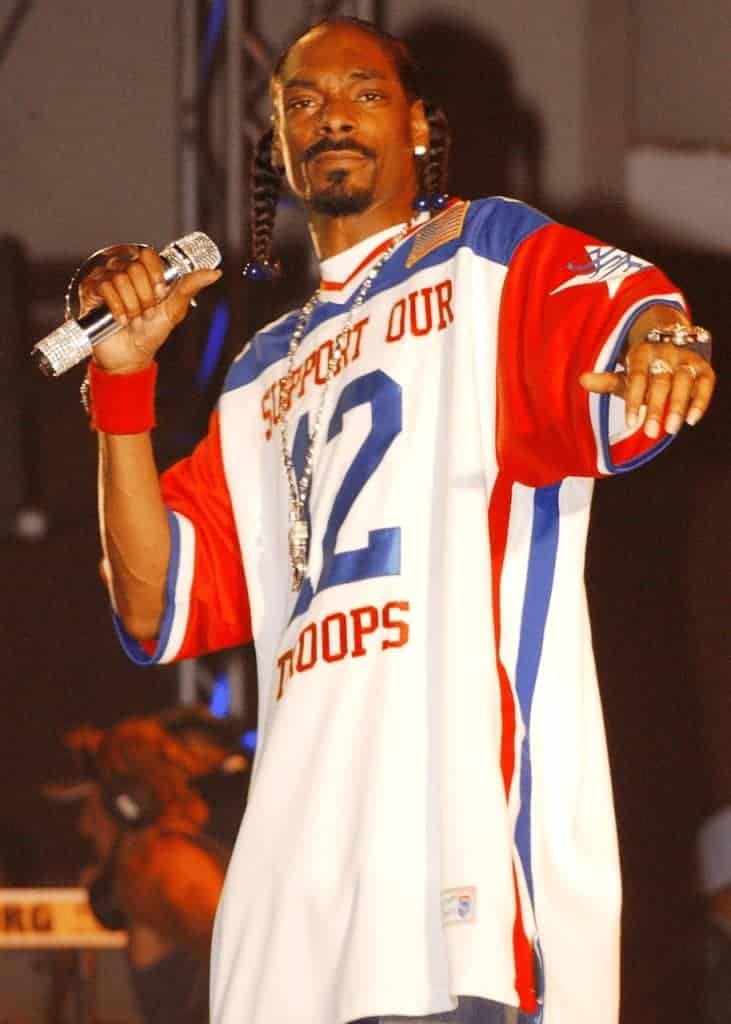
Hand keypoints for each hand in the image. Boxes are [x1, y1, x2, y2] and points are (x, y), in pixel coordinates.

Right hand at [78, 245, 221, 373]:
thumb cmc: (152, 332)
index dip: (156, 275)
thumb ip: (190, 286)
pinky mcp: (90, 290)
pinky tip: (120, 320)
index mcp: (144, 271)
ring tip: (133, 318)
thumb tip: (215, 272)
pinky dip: (116, 307)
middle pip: (135, 267)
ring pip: (120, 278)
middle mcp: (123, 270)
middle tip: (146, 312)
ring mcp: (105, 278)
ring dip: (131, 304)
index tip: (160, 294)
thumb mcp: (174, 309)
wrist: (132, 356)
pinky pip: (104, 287)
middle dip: (145, 296)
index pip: (149, 254)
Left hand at [580, 341, 715, 437]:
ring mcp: (686, 359)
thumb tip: (582, 379)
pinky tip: (691, 420)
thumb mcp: (623, 375)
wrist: (668, 344)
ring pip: (684, 381)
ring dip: (678, 406)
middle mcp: (665, 352)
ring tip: (671, 430)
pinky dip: (700, 401)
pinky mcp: (703, 367)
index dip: (633, 400)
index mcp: (642, 352)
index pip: (636, 377)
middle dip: (656, 408)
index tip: (630, 423)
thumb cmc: (641, 369)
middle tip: (650, 433)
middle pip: (660, 382)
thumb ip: (605, 381)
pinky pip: (706, 383)